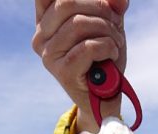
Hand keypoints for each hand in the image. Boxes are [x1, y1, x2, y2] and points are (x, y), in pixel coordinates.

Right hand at [33, 0, 128, 131]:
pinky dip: (107, 47)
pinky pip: (88, 46)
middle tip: (116, 24)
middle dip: (100, 9)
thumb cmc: (103, 60)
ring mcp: (49, 56)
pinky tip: (112, 55)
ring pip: (79, 23)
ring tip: (116, 43)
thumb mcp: (106, 26)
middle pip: (67, 3)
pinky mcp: (63, 72)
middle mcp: (41, 38)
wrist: (105, 99)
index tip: (100, 4)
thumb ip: (109, 7)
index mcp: (45, 22)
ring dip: (107, 30)